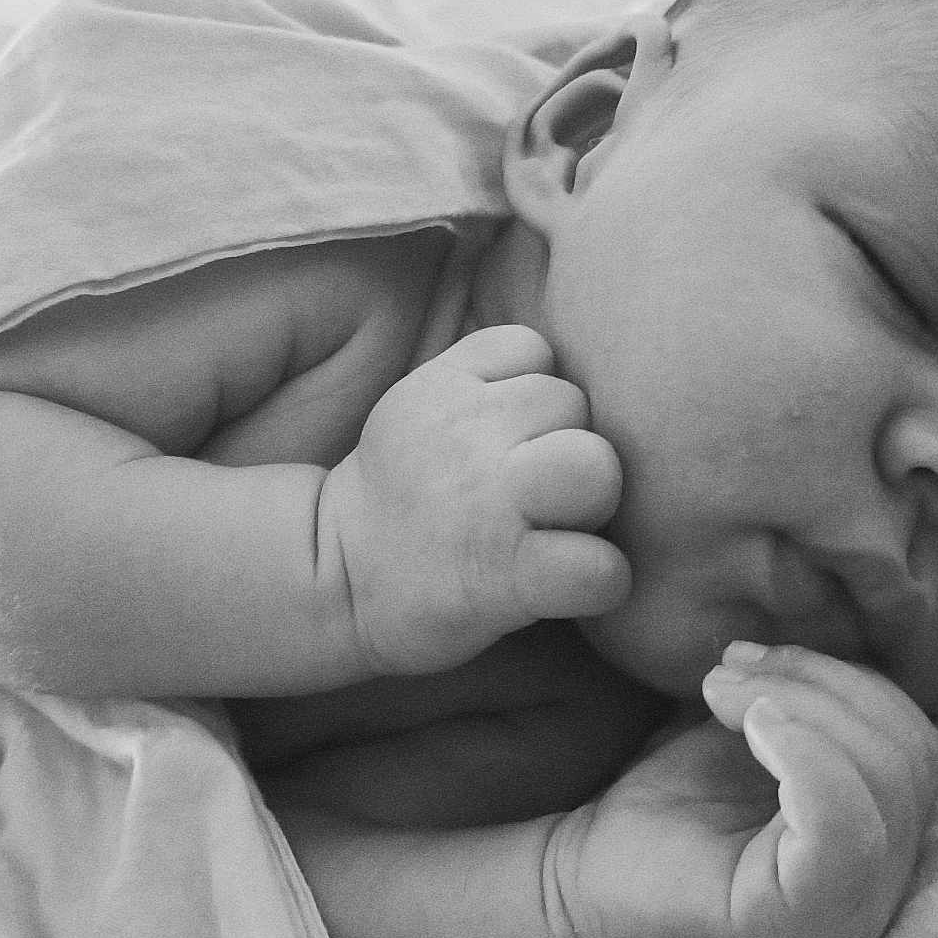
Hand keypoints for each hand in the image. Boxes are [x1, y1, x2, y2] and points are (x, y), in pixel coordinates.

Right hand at [319, 324, 629, 675]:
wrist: (335, 585)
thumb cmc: (398, 501)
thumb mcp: (416, 406)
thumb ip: (482, 379)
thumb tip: (568, 373)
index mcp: (441, 388)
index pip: (534, 350)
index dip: (535, 397)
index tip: (509, 441)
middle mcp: (465, 435)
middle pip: (575, 406)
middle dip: (568, 448)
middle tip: (537, 495)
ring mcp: (490, 505)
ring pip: (598, 469)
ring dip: (593, 506)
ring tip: (558, 531)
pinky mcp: (509, 575)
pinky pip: (602, 567)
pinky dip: (599, 582)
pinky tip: (567, 587)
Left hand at [542, 642, 937, 937]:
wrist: (576, 891)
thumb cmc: (660, 817)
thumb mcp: (746, 740)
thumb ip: (802, 704)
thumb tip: (824, 633)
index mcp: (874, 841)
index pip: (914, 744)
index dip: (849, 680)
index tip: (754, 659)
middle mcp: (879, 889)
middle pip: (909, 756)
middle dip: (822, 685)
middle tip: (730, 674)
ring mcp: (850, 916)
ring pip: (885, 782)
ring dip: (802, 706)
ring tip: (721, 696)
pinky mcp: (802, 926)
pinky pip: (845, 828)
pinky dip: (806, 755)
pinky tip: (749, 731)